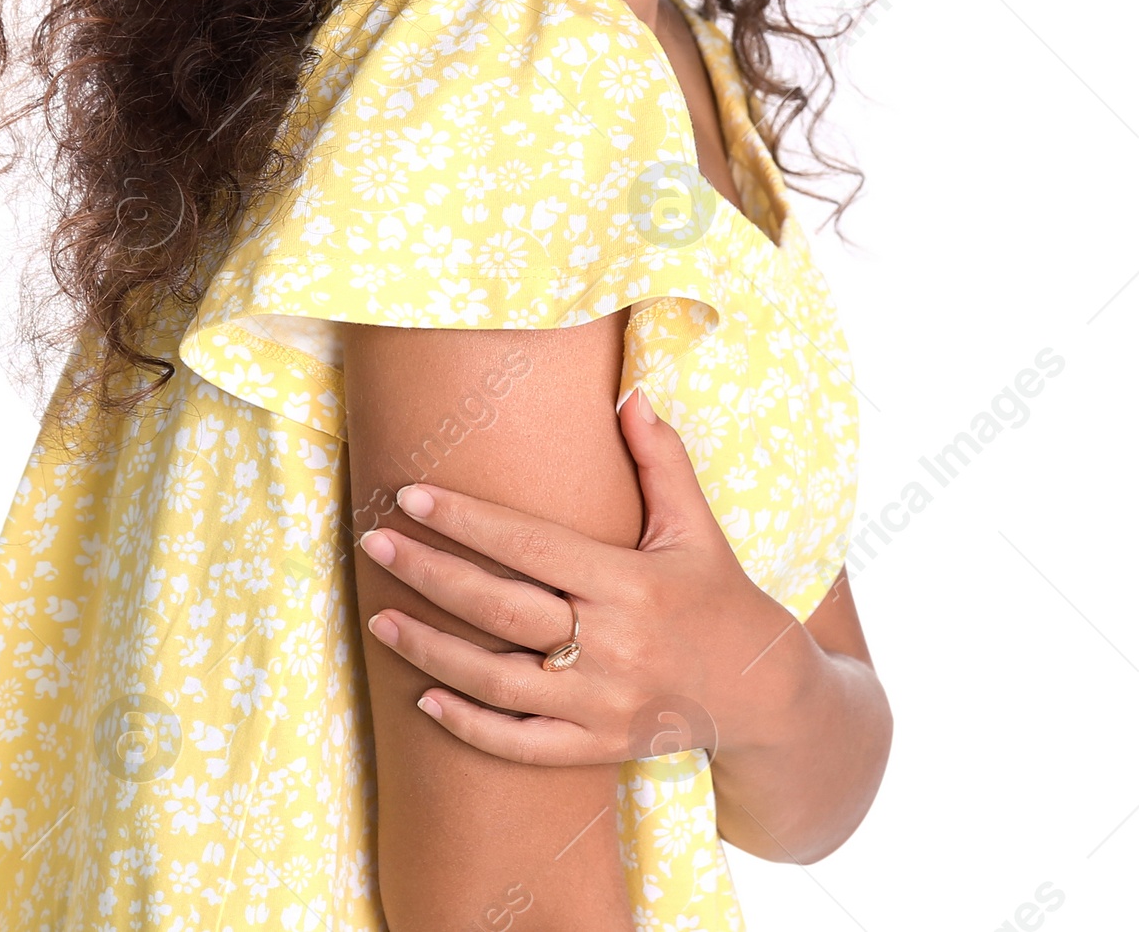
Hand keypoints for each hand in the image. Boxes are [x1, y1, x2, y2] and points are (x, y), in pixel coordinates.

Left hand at [357, 387, 812, 768]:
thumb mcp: (696, 526)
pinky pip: (522, 745)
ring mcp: (604, 706)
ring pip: (498, 682)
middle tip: (374, 544)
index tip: (412, 494)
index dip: (468, 520)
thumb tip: (630, 390)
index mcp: (631, 584)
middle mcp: (614, 647)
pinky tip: (422, 698)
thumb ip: (660, 459)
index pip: (531, 546)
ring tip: (379, 618)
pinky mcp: (599, 748)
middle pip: (501, 610)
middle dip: (430, 575)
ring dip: (431, 651)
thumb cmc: (719, 595)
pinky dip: (470, 726)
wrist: (765, 697)